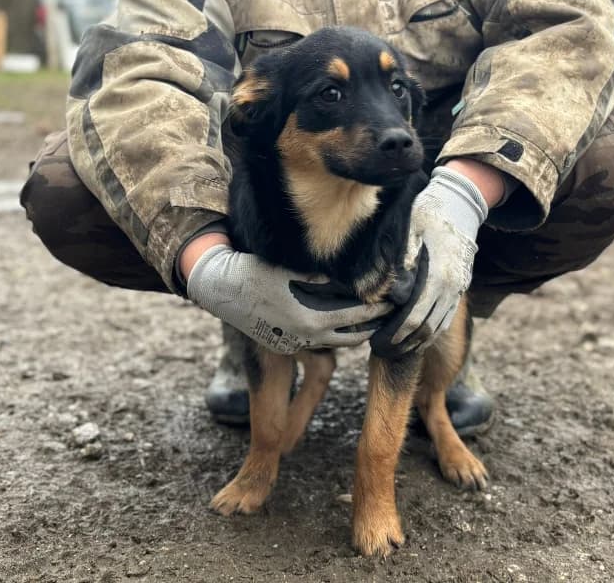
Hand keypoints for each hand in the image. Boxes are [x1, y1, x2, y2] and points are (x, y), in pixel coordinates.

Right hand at [184, 241, 391, 354]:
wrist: (220, 289)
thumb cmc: (255, 271)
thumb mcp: (291, 269)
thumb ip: (321, 275)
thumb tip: (351, 274)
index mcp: (311, 319)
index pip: (357, 316)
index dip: (378, 308)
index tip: (393, 300)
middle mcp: (305, 337)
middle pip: (352, 339)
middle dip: (372, 327)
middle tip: (390, 314)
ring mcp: (294, 344)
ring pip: (335, 344)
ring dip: (354, 333)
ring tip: (371, 320)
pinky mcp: (284, 345)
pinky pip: (316, 343)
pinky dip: (332, 334)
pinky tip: (340, 322)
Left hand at [370, 164, 492, 356]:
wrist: (461, 204)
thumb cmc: (427, 213)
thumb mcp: (409, 229)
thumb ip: (401, 260)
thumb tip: (392, 292)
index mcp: (437, 276)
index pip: (414, 318)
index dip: (394, 335)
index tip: (376, 341)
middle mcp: (452, 287)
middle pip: (426, 330)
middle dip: (403, 344)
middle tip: (381, 349)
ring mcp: (458, 289)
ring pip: (438, 328)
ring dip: (416, 342)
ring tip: (394, 347)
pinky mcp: (460, 288)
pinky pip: (445, 318)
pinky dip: (429, 332)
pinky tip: (412, 336)